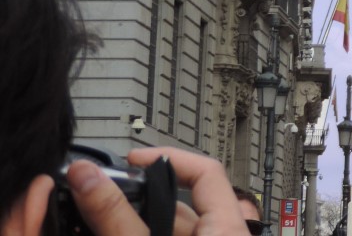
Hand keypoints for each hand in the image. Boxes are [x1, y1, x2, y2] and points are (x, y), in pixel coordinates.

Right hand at [66, 147, 248, 235]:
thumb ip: (117, 217)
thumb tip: (88, 177)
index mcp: (228, 228)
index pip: (207, 171)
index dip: (168, 158)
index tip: (133, 160)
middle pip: (181, 205)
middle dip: (140, 200)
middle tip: (105, 197)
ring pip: (167, 230)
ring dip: (134, 224)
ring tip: (97, 217)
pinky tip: (107, 234)